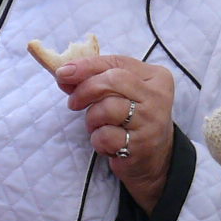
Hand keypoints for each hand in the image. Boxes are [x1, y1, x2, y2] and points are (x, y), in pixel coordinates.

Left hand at [53, 54, 176, 210]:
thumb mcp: (121, 93)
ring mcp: (152, 121)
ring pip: (107, 108)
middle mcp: (158, 96)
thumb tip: (64, 73)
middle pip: (112, 80)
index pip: (116, 63)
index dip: (86, 66)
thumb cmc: (132, 119)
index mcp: (155, 76)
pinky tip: (107, 143)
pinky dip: (98, 140)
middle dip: (85, 90)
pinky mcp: (141, 145)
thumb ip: (96, 78)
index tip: (63, 72)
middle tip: (74, 103)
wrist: (153, 158)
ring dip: (92, 119)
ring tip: (97, 126)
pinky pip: (106, 136)